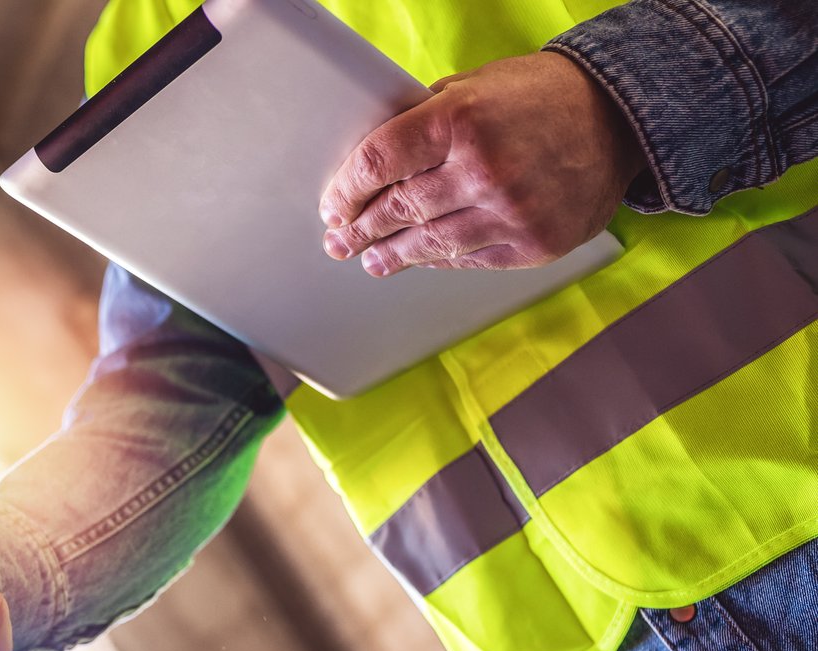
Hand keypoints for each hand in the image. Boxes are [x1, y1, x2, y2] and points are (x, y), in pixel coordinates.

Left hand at [318, 52, 645, 275]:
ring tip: (371, 259)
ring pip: (429, 244)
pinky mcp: (533, 244)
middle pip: (398, 209)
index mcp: (461, 120)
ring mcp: (511, 212)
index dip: (345, 189)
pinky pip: (468, 260)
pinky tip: (419, 259)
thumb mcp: (473, 87)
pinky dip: (437, 260)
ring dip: (392, 255)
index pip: (378, 162)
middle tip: (340, 240)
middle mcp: (485, 169)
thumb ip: (423, 122)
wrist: (618, 117)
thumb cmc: (538, 98)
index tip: (333, 205)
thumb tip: (370, 165)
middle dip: (360, 228)